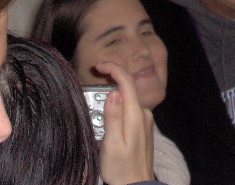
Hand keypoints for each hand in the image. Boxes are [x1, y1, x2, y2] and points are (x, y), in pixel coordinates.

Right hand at [96, 61, 153, 184]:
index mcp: (136, 115)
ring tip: (95, 113)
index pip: (127, 82)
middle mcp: (144, 113)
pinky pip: (129, 109)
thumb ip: (113, 116)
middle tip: (89, 92)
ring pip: (126, 99)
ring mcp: (145, 119)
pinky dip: (116, 107)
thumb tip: (114, 92)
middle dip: (108, 85)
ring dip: (110, 99)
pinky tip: (105, 118)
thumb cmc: (122, 169)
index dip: (113, 68)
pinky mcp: (143, 125)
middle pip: (126, 88)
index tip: (98, 65)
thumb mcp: (112, 144)